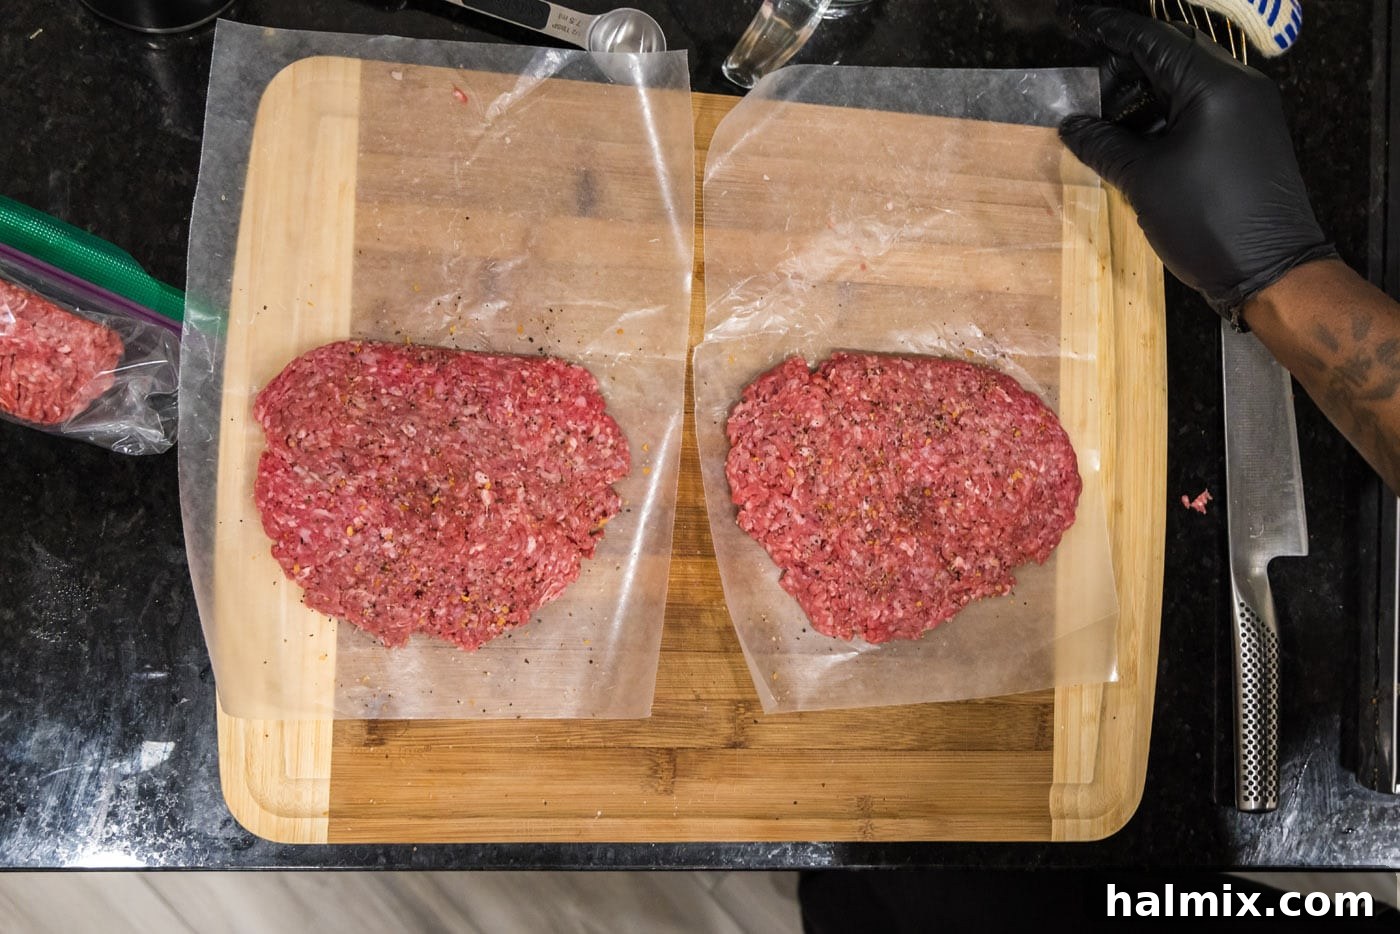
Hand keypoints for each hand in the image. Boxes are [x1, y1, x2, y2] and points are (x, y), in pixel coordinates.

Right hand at [1059, 6, 1334, 325]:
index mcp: (1214, 85)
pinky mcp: (1247, 137)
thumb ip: (1104, 145)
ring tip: (1102, 120)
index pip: (1153, 39)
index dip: (1108, 28)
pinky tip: (1133, 139)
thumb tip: (1072, 125)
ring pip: (1183, 84)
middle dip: (1123, 64)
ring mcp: (1246, 112)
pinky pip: (1198, 110)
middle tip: (1084, 83)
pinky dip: (1162, 117)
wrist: (1272, 270)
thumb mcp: (1143, 181)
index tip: (1074, 18)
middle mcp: (1237, 87)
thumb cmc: (1207, 221)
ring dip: (1141, 96)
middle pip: (1171, 56)